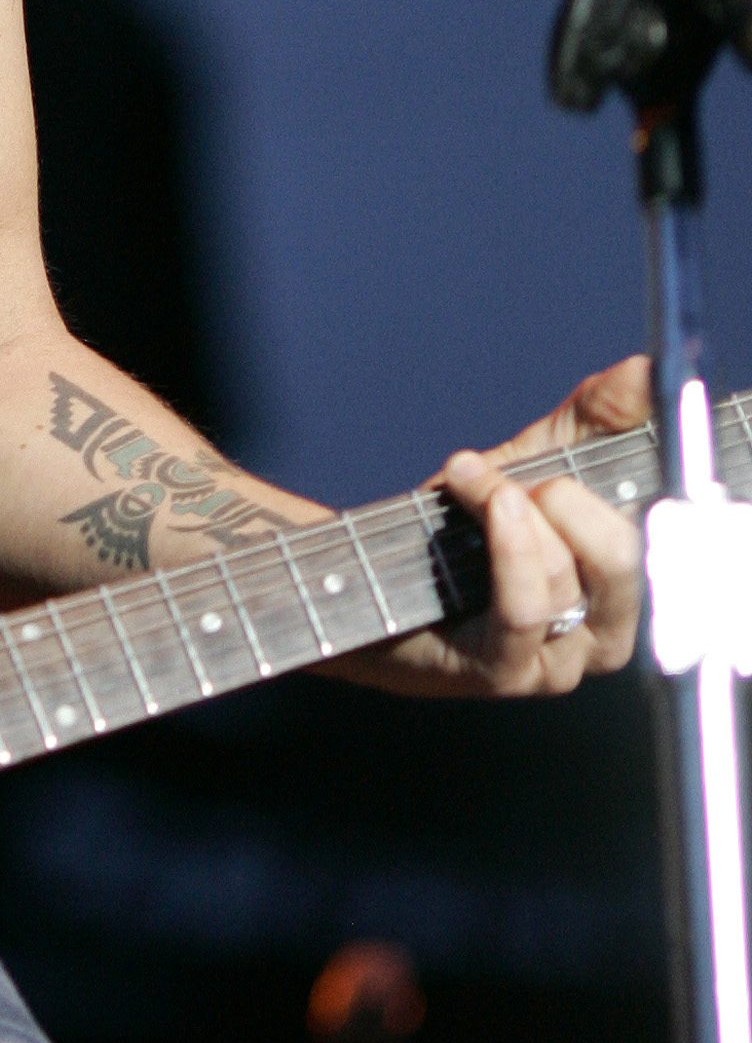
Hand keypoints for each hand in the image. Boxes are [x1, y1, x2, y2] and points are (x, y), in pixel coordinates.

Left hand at [352, 354, 650, 695]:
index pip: (664, 531)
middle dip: (566, 497)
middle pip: (623, 558)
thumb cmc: (469, 528)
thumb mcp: (538, 460)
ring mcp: (560, 661)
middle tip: (522, 476)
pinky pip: (523, 610)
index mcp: (629, 583)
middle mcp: (609, 631)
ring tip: (467, 475)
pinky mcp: (506, 673)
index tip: (597, 433)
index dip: (642, 475)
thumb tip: (641, 370)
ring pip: (561, 576)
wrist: (379, 579)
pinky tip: (488, 503)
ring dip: (506, 508)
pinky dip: (506, 548)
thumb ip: (595, 416)